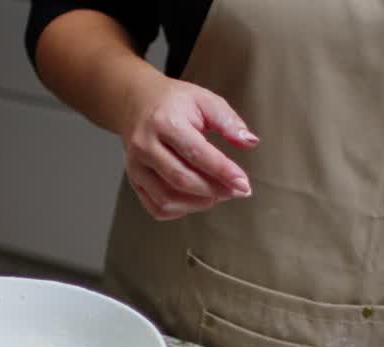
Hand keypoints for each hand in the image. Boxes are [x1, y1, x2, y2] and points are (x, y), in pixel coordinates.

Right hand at [120, 73, 257, 220]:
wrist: (136, 102)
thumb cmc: (175, 102)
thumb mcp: (204, 100)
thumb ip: (228, 121)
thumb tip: (250, 142)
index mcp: (165, 122)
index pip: (197, 153)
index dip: (222, 171)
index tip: (243, 184)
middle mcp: (146, 145)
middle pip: (181, 179)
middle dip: (214, 190)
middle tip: (236, 191)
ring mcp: (136, 166)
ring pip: (167, 198)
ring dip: (198, 203)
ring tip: (218, 195)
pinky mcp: (134, 180)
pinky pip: (156, 207)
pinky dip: (180, 210)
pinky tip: (196, 200)